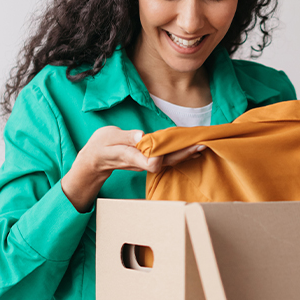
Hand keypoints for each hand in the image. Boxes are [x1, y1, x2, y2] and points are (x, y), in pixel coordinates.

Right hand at [61, 126, 203, 212]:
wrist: (96, 161)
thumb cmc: (101, 147)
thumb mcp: (108, 137)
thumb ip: (125, 137)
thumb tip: (140, 136)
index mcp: (130, 156)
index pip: (148, 162)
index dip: (159, 158)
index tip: (168, 150)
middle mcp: (141, 162)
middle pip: (165, 162)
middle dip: (183, 153)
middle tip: (201, 144)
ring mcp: (146, 164)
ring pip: (169, 161)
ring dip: (186, 153)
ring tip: (202, 144)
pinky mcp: (150, 161)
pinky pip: (168, 159)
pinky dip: (181, 154)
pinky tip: (193, 149)